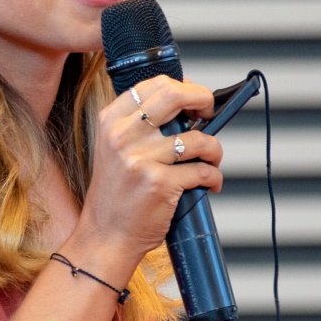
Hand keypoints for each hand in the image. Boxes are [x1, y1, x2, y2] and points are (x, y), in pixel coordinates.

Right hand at [62, 75, 223, 275]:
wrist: (105, 236)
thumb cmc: (115, 196)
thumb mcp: (114, 151)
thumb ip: (141, 125)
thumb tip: (187, 99)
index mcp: (110, 122)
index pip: (154, 84)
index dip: (184, 87)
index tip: (194, 101)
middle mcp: (122, 136)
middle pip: (175, 95)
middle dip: (204, 100)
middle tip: (209, 114)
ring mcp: (141, 159)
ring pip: (199, 138)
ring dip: (215, 150)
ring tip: (211, 161)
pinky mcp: (160, 184)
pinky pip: (204, 170)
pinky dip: (213, 178)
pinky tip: (208, 185)